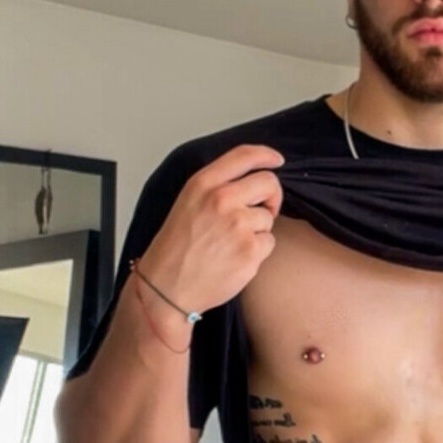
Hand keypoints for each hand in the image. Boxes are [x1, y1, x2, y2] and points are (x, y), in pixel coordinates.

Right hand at [140, 144, 284, 313]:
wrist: (166, 287)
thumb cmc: (175, 249)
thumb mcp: (187, 204)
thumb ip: (216, 187)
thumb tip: (251, 181)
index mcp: (202, 184)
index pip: (244, 156)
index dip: (266, 155)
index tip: (276, 160)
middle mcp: (221, 200)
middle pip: (268, 182)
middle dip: (271, 196)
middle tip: (262, 210)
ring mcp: (237, 225)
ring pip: (268, 217)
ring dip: (258, 230)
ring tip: (231, 244)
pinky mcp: (250, 250)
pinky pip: (269, 242)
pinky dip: (257, 252)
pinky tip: (235, 258)